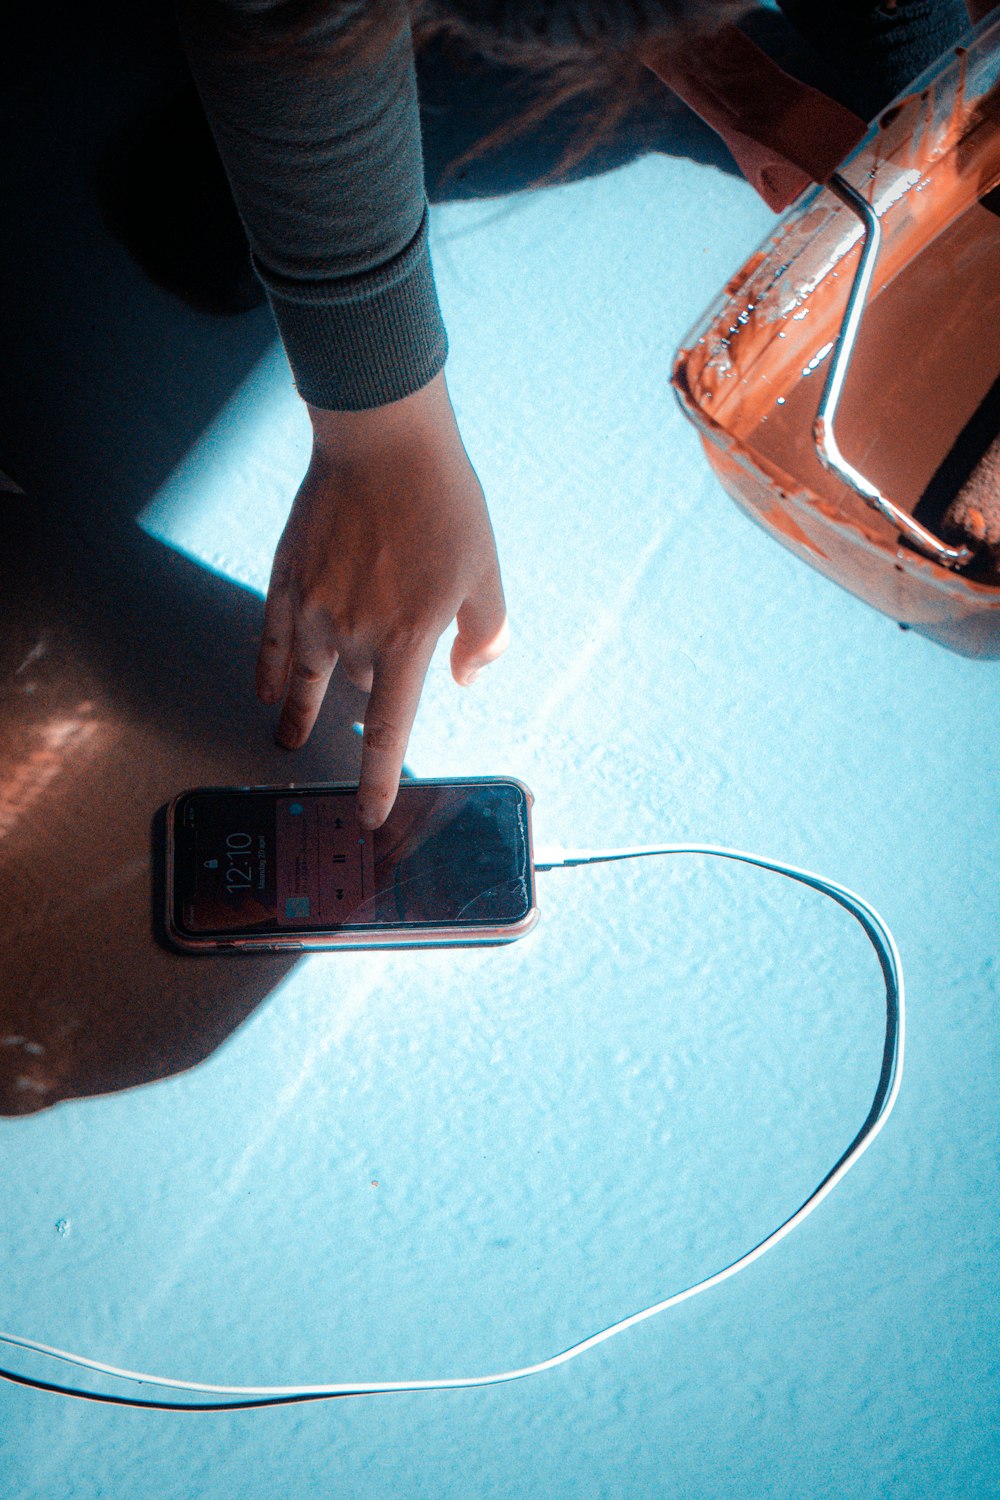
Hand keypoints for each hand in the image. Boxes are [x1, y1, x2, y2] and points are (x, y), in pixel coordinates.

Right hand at [255, 371, 507, 827]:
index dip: (378, 778)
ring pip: (313, 675)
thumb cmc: (444, 503)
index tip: (370, 817)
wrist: (383, 439)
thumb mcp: (486, 570)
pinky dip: (272, 672)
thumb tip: (464, 679)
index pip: (389, 728)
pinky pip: (272, 643)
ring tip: (287, 738)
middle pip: (358, 687)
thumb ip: (483, 635)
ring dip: (304, 709)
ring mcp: (312, 608)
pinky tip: (266, 692)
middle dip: (369, 690)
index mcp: (409, 638)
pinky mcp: (286, 581)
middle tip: (369, 698)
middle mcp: (354, 633)